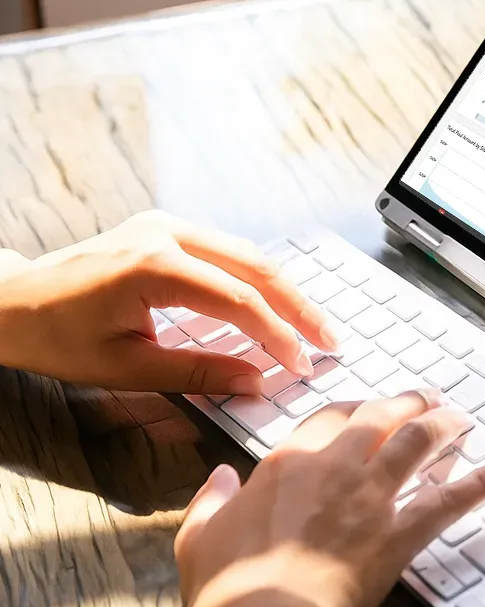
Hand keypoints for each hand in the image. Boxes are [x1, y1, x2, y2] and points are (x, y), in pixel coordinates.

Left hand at [0, 210, 337, 394]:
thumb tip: (254, 382)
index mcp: (154, 267)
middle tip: (330, 340)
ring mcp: (166, 224)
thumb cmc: (57, 338)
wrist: (10, 303)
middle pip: (256, 266)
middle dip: (299, 306)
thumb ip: (196, 373)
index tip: (303, 365)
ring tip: (312, 324)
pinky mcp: (164, 228)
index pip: (240, 300)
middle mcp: (165, 233)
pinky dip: (257, 277)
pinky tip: (277, 301)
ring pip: (247, 252)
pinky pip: (226, 250)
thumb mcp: (126, 367)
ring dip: (284, 289)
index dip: (279, 335)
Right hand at [175, 390, 484, 606]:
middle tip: (427, 399)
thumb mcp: (199, 534)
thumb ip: (212, 499)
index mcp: (289, 461)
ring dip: (445, 425)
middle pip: (383, 417)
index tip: (369, 407)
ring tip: (462, 417)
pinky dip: (484, 480)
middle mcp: (336, 467)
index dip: (357, 408)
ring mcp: (372, 498)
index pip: (332, 416)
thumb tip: (220, 479)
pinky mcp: (398, 534)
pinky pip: (449, 500)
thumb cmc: (228, 582)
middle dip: (409, 403)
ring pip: (419, 443)